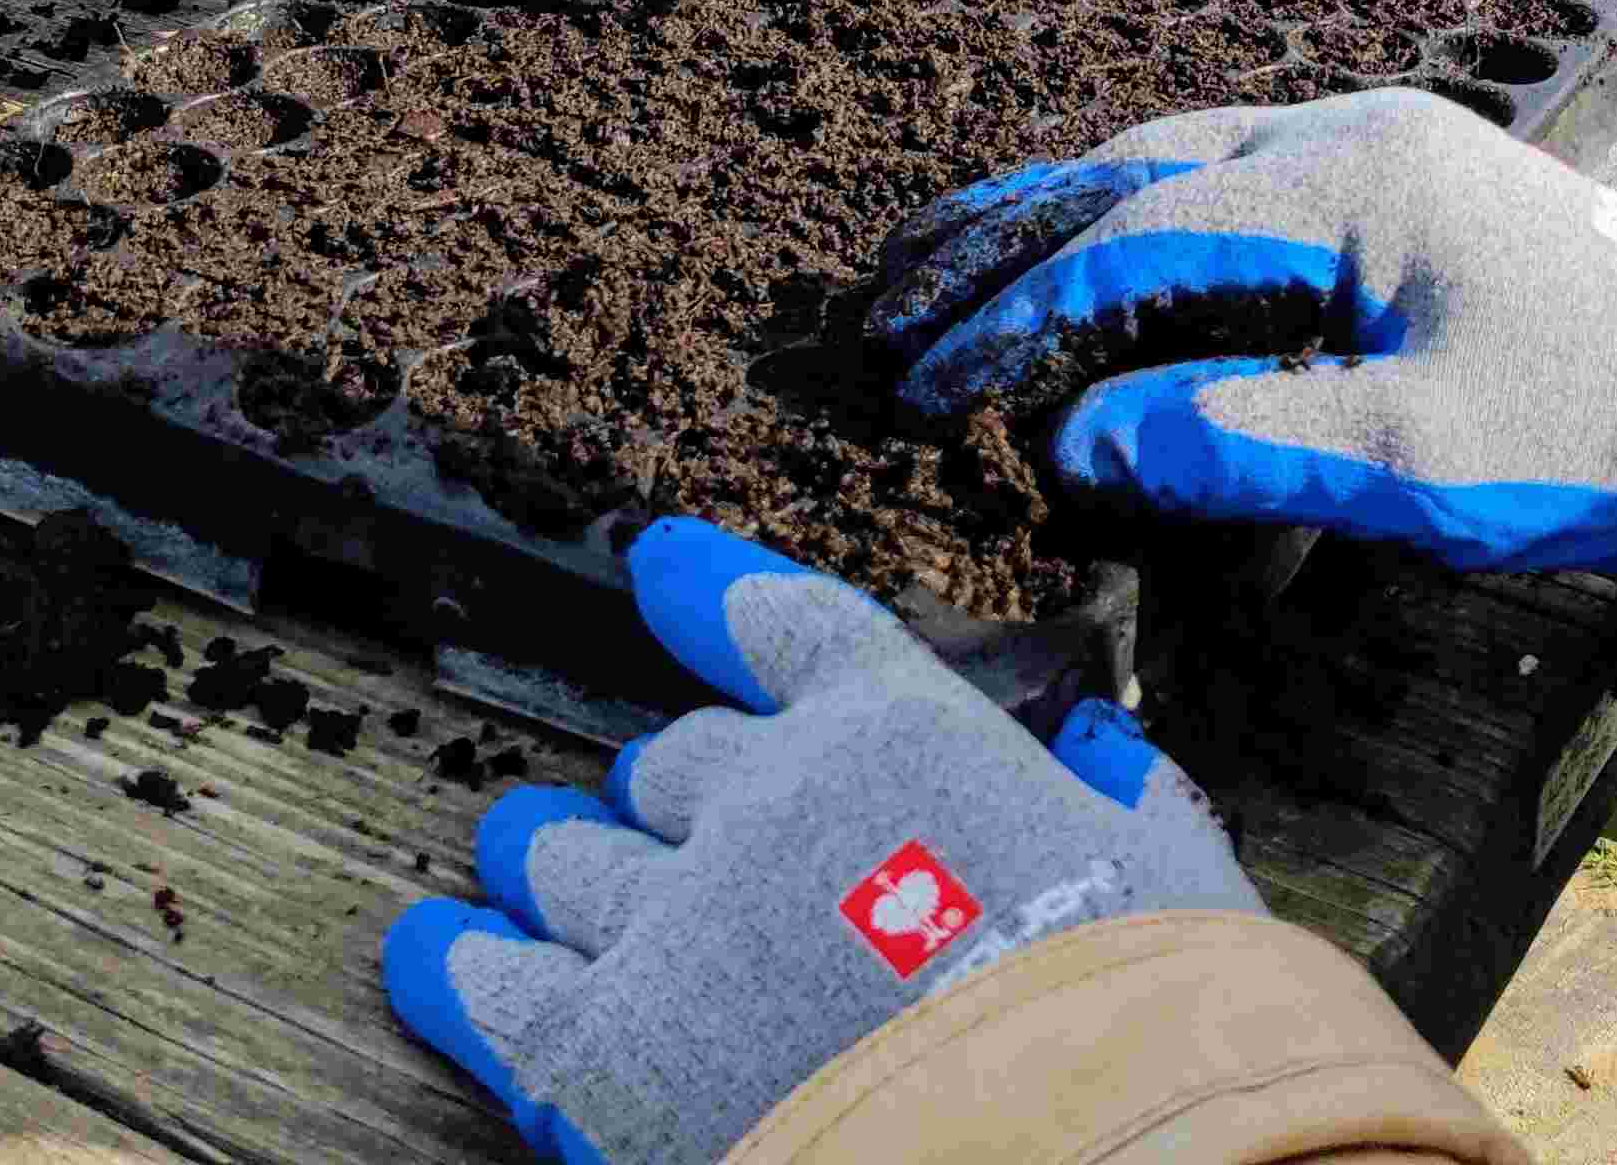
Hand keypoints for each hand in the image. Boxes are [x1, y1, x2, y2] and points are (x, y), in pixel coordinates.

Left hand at [381, 518, 1260, 1164]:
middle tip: (676, 844)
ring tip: (542, 878)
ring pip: (560, 852)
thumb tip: (1100, 756)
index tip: (660, 566)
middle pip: (669, 760)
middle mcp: (763, 799)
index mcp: (899, 736)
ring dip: (556, 865)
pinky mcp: (592, 1050)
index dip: (710, 590)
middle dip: (667, 799)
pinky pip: (482, 977)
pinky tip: (434, 955)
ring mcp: (667, 920)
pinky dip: (452, 963)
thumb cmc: (1143, 1038)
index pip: (782, 622)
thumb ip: (1134, 806)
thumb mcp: (1182, 892)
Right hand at [869, 88, 1616, 573]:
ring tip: (948, 277)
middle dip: (1002, 238)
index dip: (1022, 310)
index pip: (1140, 231)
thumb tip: (1080, 440)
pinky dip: (1130, 230)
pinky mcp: (1390, 195)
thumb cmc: (1600, 427)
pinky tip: (1084, 273)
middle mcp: (1349, 133)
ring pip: (1171, 166)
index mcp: (1353, 177)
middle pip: (1132, 167)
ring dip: (1056, 224)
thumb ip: (1243, 440)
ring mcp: (1371, 152)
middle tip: (885, 303)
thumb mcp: (1421, 458)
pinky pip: (1224, 192)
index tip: (929, 381)